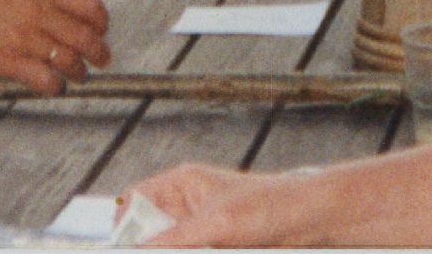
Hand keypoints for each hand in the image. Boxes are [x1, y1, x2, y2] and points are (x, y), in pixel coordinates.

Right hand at [0, 0, 110, 92]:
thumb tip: (65, 10)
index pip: (90, 6)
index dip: (101, 22)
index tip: (101, 30)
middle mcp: (38, 12)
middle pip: (85, 37)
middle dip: (99, 52)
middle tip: (101, 59)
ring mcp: (24, 38)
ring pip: (69, 62)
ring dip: (79, 72)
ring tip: (79, 75)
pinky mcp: (7, 62)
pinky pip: (45, 80)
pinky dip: (55, 86)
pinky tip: (53, 86)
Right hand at [131, 164, 305, 248]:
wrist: (310, 223)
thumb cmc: (269, 206)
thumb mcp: (214, 224)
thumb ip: (171, 240)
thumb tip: (136, 250)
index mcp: (179, 184)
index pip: (131, 202)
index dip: (121, 228)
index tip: (120, 251)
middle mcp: (183, 207)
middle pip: (145, 233)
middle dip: (145, 245)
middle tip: (157, 253)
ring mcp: (197, 230)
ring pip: (166, 246)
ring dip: (166, 250)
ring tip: (199, 246)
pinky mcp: (211, 248)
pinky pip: (186, 253)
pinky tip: (201, 252)